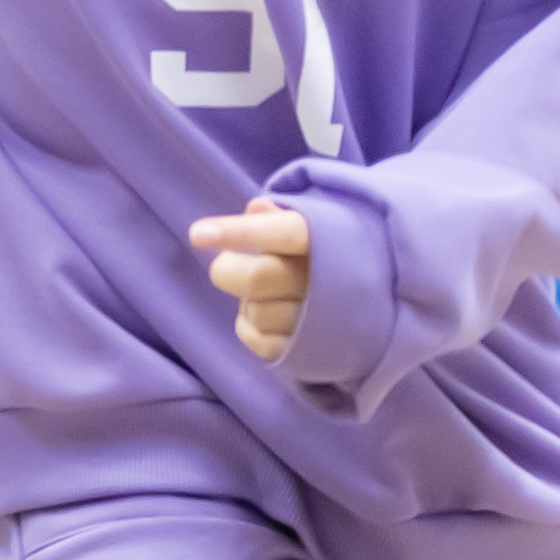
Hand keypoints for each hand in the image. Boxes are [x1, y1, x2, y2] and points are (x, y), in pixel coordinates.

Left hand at [193, 205, 311, 361]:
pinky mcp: (302, 350)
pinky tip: (267, 316)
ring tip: (266, 294)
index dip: (240, 232)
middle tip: (230, 263)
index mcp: (326, 242)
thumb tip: (256, 209)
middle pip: (257, 277)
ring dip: (248, 301)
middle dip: (230, 270)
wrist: (362, 305)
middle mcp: (326, 282)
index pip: (285, 233)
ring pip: (255, 312)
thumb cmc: (317, 258)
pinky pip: (253, 338)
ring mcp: (317, 322)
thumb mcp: (307, 230)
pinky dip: (249, 325)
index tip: (197, 234)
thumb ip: (277, 218)